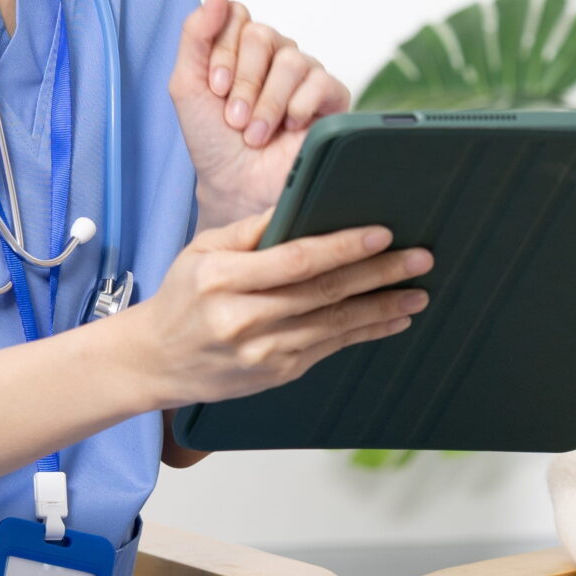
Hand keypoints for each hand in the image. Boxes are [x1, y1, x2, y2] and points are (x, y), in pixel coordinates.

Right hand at [120, 208, 428, 409]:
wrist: (154, 360)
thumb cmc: (182, 297)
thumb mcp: (203, 250)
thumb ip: (251, 230)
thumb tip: (301, 201)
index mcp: (222, 279)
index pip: (295, 260)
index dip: (343, 246)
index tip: (382, 233)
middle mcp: (242, 318)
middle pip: (323, 293)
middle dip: (378, 275)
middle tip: (420, 259)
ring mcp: (261, 352)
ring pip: (334, 326)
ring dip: (382, 308)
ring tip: (418, 292)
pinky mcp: (275, 374)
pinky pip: (329, 348)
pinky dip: (365, 333)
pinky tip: (392, 320)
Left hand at [170, 0, 350, 229]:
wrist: (237, 184)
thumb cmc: (212, 139)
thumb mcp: (187, 84)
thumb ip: (196, 32)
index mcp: (240, 44)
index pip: (237, 15)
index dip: (224, 53)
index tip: (215, 91)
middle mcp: (274, 53)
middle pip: (263, 35)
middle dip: (244, 82)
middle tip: (235, 118)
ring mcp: (304, 72)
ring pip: (291, 60)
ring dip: (267, 103)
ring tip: (256, 133)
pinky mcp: (331, 95)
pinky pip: (320, 82)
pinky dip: (297, 108)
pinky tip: (289, 128)